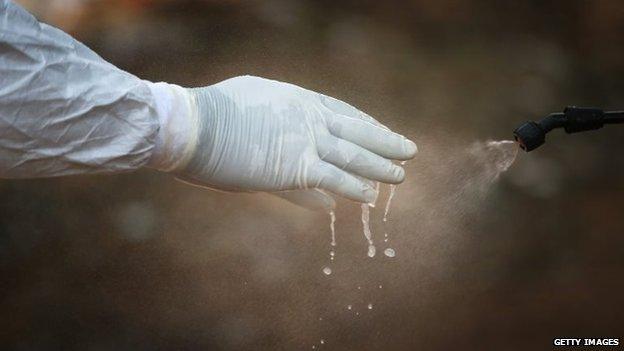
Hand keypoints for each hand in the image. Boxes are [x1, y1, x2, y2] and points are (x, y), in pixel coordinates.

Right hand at [149, 76, 416, 209]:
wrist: (191, 125)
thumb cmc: (212, 119)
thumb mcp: (253, 118)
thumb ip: (282, 142)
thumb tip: (299, 160)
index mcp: (296, 99)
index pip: (342, 112)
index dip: (366, 125)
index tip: (383, 133)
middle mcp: (308, 116)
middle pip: (357, 130)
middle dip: (385, 141)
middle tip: (409, 150)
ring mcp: (304, 139)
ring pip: (354, 155)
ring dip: (380, 166)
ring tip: (400, 176)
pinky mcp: (296, 165)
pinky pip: (335, 178)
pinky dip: (354, 188)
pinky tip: (371, 197)